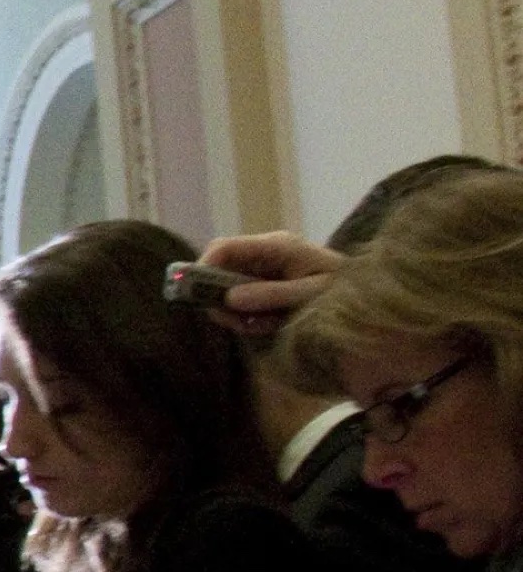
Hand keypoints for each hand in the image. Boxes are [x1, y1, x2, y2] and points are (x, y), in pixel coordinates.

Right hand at [197, 231, 344, 335]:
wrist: (374, 297)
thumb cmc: (348, 291)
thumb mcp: (311, 295)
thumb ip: (271, 295)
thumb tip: (229, 298)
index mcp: (277, 246)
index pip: (226, 247)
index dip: (203, 267)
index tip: (197, 296)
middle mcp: (267, 253)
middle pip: (221, 268)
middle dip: (220, 297)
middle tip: (234, 321)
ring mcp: (267, 269)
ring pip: (229, 288)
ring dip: (237, 312)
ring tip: (263, 325)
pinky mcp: (269, 284)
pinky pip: (244, 299)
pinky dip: (249, 316)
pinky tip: (270, 323)